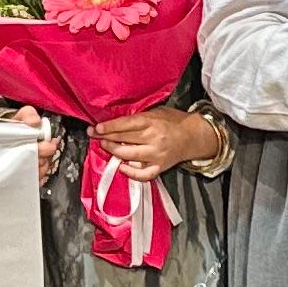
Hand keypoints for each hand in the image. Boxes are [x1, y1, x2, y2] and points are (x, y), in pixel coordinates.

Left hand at [95, 106, 224, 173]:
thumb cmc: (172, 121)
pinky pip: (142, 174)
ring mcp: (156, 155)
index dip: (109, 127)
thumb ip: (139, 117)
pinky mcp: (160, 167)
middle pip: (123, 139)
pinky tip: (121, 166)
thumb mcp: (156, 112)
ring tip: (105, 146)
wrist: (193, 136)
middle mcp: (153, 138)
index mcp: (152, 122)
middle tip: (94, 136)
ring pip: (128, 155)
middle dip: (105, 138)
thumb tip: (115, 122)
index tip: (97, 128)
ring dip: (113, 152)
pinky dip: (130, 173)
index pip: (126, 125)